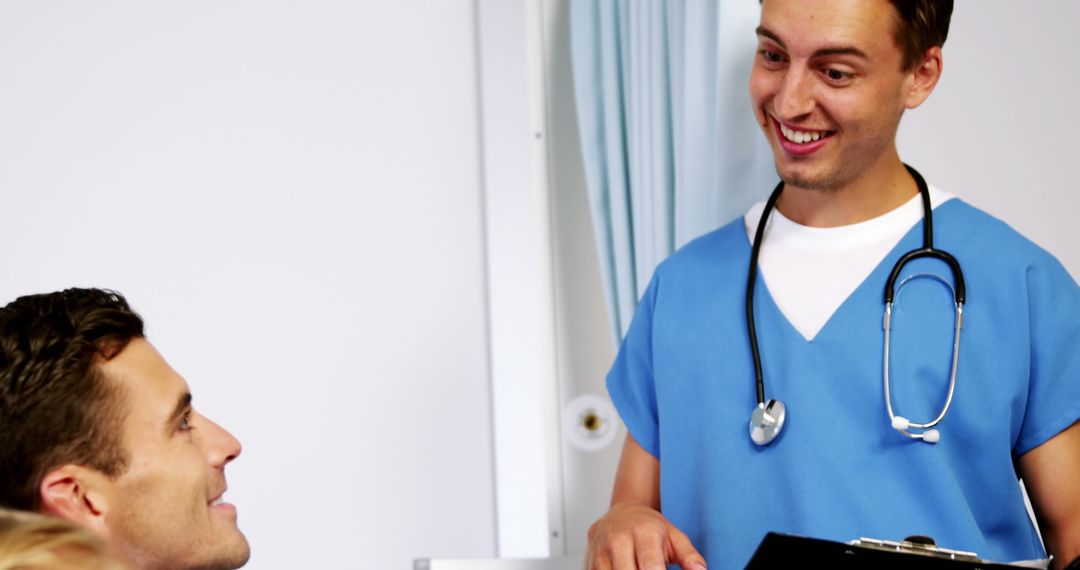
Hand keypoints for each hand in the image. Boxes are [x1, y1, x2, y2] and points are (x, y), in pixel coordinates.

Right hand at [585, 501, 706, 569]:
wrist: (619, 515)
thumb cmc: (650, 528)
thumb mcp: (674, 537)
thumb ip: (689, 555)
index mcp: (644, 533)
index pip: (651, 568)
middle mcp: (619, 541)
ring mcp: (601, 552)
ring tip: (638, 568)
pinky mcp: (590, 563)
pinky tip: (628, 569)